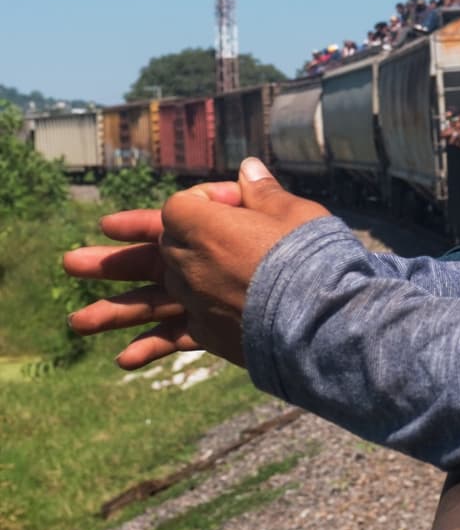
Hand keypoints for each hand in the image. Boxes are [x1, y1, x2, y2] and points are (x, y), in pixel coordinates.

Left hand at [66, 159, 329, 368]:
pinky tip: (123, 361)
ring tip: (75, 324)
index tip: (241, 200)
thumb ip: (262, 192)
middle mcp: (187, 263)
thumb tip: (247, 168)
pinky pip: (173, 339)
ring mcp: (193, 300)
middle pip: (145, 255)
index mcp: (202, 225)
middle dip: (112, 258)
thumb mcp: (293, 211)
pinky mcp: (209, 332)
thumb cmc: (311, 254)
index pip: (182, 206)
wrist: (320, 312)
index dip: (209, 199)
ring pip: (146, 303)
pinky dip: (149, 349)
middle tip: (70, 263)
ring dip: (110, 312)